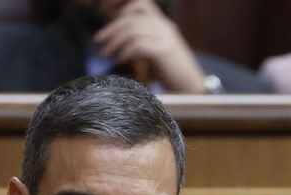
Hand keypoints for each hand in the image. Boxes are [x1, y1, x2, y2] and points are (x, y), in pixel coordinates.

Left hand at [91, 0, 207, 93]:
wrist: (193, 90)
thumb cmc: (172, 74)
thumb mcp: (156, 52)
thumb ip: (141, 41)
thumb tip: (117, 40)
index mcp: (163, 24)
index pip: (140, 4)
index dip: (120, 6)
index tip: (104, 15)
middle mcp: (164, 26)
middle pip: (130, 17)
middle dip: (111, 28)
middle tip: (98, 41)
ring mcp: (165, 37)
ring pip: (131, 30)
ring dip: (114, 42)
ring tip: (105, 55)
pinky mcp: (164, 50)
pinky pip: (137, 45)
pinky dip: (125, 52)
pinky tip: (120, 60)